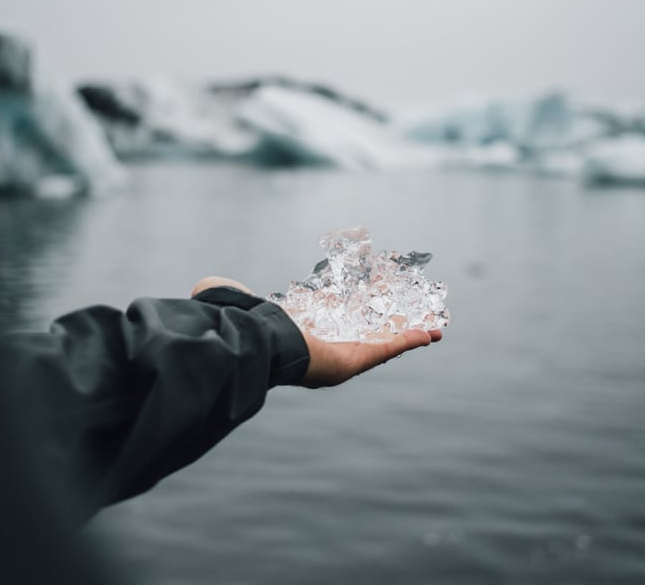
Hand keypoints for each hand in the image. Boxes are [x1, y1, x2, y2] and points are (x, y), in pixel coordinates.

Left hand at [191, 276, 443, 387]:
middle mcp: (326, 341)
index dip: (354, 299)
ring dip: (410, 329)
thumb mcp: (231, 300)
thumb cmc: (241, 325)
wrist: (252, 347)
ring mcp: (343, 352)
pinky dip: (411, 339)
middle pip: (366, 326)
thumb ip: (226, 291)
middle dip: (391, 315)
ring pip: (384, 337)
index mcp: (303, 325)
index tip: (373, 286)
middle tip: (414, 305)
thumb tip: (207, 285)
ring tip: (436, 324)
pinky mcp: (356, 360)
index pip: (334, 311)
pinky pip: (389, 348)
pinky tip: (433, 333)